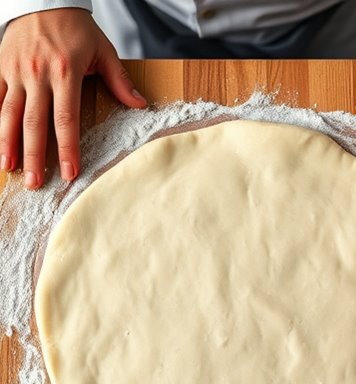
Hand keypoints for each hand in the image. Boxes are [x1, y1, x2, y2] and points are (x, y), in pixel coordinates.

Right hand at [0, 8, 146, 188]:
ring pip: (8, 114)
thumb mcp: (104, 50)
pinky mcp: (1, 68)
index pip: (66, 119)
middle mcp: (37, 76)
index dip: (67, 148)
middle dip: (35, 156)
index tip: (70, 172)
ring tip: (11, 169)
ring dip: (8, 144)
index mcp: (65, 73)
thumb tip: (140, 104)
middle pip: (34, 124)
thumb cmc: (76, 27)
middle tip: (36, 183)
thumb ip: (119, 80)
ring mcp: (16, 72)